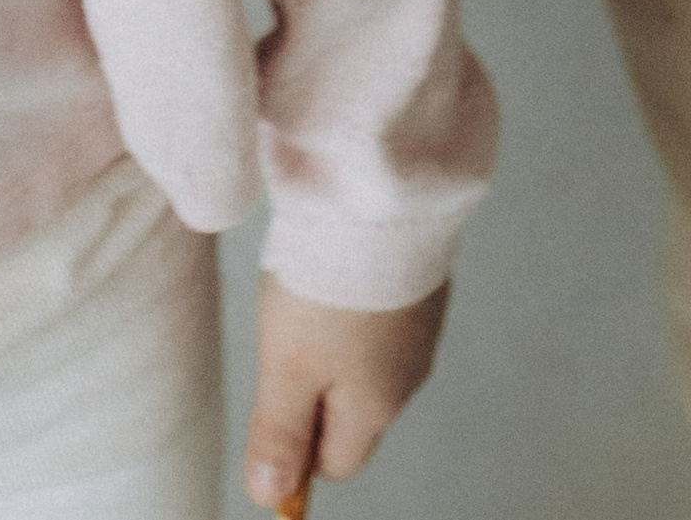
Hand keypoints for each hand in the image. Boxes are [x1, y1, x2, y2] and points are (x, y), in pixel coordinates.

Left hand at [245, 274, 447, 502]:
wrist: (381, 200)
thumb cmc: (329, 287)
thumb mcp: (288, 366)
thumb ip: (280, 433)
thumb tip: (270, 497)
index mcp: (376, 408)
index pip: (336, 463)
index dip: (297, 446)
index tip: (270, 398)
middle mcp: (407, 377)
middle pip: (352, 412)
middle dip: (313, 387)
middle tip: (285, 334)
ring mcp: (418, 329)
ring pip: (365, 360)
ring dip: (331, 341)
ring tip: (309, 291)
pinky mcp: (420, 285)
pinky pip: (380, 315)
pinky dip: (354, 302)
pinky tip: (336, 267)